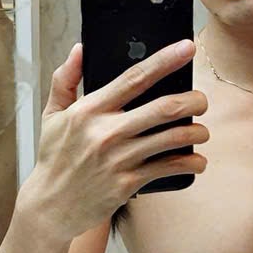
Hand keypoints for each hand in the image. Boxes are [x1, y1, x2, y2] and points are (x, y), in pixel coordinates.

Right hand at [27, 39, 208, 237]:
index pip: (134, 78)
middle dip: (194, 100)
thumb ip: (65, 80)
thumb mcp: (52, 116)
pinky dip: (191, 163)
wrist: (51, 205)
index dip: (165, 60)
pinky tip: (197, 161)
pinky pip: (170, 167)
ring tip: (201, 131)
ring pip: (173, 137)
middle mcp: (107, 132)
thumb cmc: (54, 158)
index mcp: (90, 110)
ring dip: (197, 132)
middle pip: (164, 108)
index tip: (187, 47)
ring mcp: (119, 159)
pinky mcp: (129, 182)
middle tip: (201, 101)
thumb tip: (80, 49)